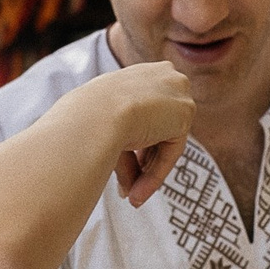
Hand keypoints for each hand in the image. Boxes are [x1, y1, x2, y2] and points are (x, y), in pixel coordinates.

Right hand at [67, 61, 193, 207]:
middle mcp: (164, 75)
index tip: (122, 162)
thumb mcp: (100, 122)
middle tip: (128, 187)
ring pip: (164, 142)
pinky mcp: (184, 114)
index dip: (136, 141)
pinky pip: (171, 152)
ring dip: (147, 173)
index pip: (147, 112)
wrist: (93, 116)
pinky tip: (137, 193)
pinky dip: (155, 174)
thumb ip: (119, 138)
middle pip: (158, 127)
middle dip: (142, 161)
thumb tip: (123, 169)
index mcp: (142, 71)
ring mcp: (177, 92)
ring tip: (131, 197)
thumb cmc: (84, 119)